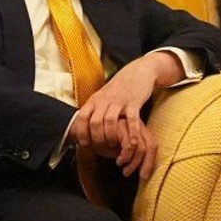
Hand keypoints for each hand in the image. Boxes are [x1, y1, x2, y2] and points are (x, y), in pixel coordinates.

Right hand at [68, 114, 157, 178]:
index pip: (152, 144)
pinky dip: (125, 156)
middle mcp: (135, 123)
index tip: (143, 176)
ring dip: (132, 162)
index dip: (150, 162)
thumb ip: (128, 155)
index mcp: (138, 128)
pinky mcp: (118, 124)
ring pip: (140, 146)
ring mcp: (128, 123)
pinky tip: (117, 161)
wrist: (81, 129)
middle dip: (143, 164)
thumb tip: (142, 170)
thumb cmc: (101, 141)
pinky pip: (128, 143)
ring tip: (122, 168)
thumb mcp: (117, 150)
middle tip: (129, 173)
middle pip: (150, 145)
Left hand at [69, 51, 180, 177]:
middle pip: (95, 122)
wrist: (138, 72)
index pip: (82, 116)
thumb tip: (82, 126)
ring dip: (111, 137)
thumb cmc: (118, 88)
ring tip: (114, 146)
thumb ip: (93, 110)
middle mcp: (105, 100)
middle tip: (101, 148)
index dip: (81, 132)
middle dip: (97, 138)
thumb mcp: (101, 96)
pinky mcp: (134, 103)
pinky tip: (132, 143)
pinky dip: (132, 133)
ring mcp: (119, 101)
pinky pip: (132, 120)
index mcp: (95, 99)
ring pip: (110, 122)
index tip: (84, 143)